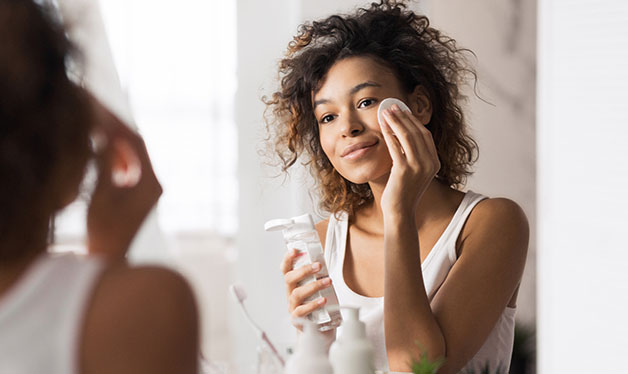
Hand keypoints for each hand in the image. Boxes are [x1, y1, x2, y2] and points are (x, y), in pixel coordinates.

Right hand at [86, 98, 161, 258]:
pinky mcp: (139, 193)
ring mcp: (148, 188)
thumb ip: (104, 163)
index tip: (97, 108)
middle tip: (94, 109)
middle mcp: (154, 183)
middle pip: (135, 145)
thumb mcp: (102, 194)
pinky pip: (129, 165)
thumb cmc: (103, 230)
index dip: (115, 123)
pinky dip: (114, 154)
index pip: (135, 142)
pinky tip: (98, 149)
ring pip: (132, 154)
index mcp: (151, 182)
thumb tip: (105, 134)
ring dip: (113, 140)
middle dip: (114, 127)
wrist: (109, 258)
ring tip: (93, 124)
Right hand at [280, 249, 332, 330]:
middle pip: (289, 279)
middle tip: (318, 266)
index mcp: (293, 284)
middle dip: (304, 270)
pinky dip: (313, 304)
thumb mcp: (316, 288)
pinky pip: (301, 311)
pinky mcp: (297, 319)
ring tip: (327, 282)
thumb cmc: (317, 305)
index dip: (287, 259)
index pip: (286, 269)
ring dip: (313, 286)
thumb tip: (326, 264)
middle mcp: (290, 293)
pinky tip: (323, 300)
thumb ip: (318, 277)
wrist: (317, 329)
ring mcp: (292, 306)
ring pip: (297, 293)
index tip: (294, 250)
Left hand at [379, 105, 439, 217]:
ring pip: (407, 137)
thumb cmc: (404, 192)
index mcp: (435, 163)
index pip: (426, 135)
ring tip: (386, 112)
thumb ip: (413, 156)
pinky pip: (396, 147)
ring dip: (395, 122)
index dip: (414, 121)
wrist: (400, 211)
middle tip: (392, 106)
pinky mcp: (404, 171)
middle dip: (404, 117)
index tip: (403, 111)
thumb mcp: (414, 172)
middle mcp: (429, 163)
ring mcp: (418, 167)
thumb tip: (402, 136)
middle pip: (417, 133)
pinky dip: (389, 134)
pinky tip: (382, 126)